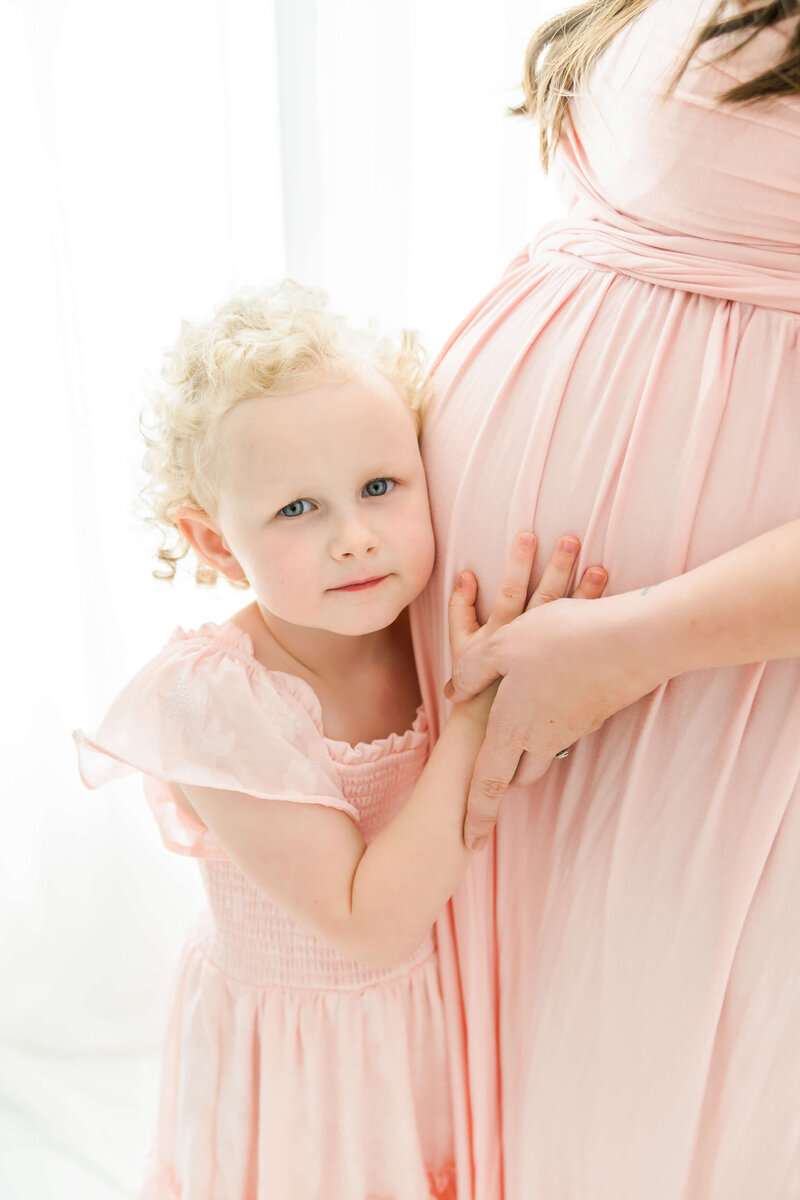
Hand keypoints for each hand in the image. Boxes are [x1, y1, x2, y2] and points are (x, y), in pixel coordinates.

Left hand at [446, 533, 607, 848]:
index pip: (487, 784)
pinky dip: (549, 724)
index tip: (469, 843)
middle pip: (516, 775)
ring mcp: (573, 729)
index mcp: (513, 728)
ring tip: (515, 729)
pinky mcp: (594, 714)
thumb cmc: (563, 639)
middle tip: (487, 780)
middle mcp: (543, 738)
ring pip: (542, 754)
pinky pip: (563, 730)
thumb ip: (472, 671)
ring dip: (526, 753)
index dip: (476, 815)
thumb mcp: (504, 645)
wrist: (636, 641)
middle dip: (501, 781)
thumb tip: (453, 693)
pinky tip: (547, 694)